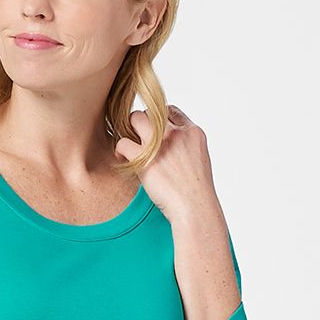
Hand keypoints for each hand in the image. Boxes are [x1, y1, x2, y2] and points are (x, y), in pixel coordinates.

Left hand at [113, 104, 218, 225]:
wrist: (195, 207)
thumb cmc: (196, 193)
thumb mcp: (199, 162)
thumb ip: (185, 149)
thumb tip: (170, 150)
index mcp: (193, 132)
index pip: (171, 111)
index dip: (161, 120)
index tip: (156, 134)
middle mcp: (176, 133)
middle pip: (152, 112)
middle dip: (144, 123)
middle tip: (140, 140)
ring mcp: (160, 143)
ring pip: (135, 118)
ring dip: (130, 130)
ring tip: (130, 146)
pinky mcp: (144, 158)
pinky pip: (123, 142)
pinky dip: (120, 150)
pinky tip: (124, 159)